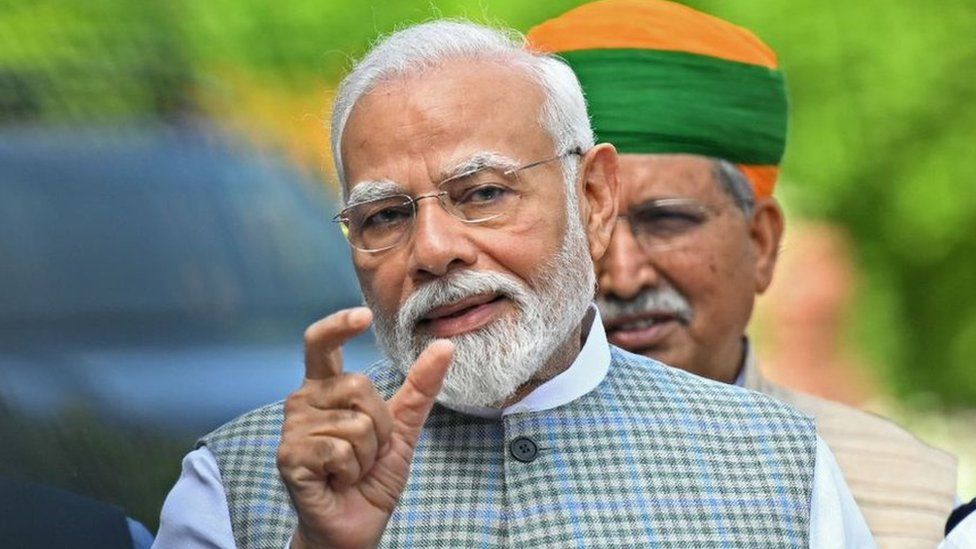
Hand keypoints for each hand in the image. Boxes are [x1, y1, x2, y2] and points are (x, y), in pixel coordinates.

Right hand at [277, 307, 453, 548]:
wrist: (356, 525)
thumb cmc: (371, 476)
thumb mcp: (403, 428)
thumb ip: (419, 387)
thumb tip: (446, 346)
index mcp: (326, 388)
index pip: (322, 343)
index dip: (339, 325)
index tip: (362, 316)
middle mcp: (303, 401)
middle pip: (358, 387)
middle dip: (380, 426)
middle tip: (366, 451)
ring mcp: (293, 428)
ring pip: (355, 423)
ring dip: (367, 454)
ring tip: (351, 469)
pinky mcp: (290, 456)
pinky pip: (340, 450)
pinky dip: (351, 471)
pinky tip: (337, 480)